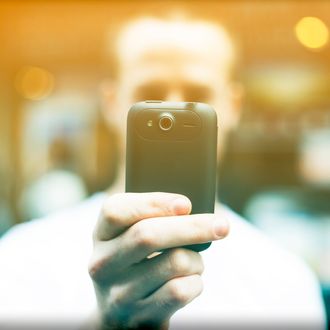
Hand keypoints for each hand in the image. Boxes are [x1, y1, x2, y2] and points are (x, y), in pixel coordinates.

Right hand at [88, 192, 228, 328]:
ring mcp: (119, 293)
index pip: (116, 210)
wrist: (120, 317)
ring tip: (192, 261)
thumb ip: (151, 218)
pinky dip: (196, 282)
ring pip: (174, 262)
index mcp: (101, 235)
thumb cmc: (136, 263)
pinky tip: (189, 281)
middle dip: (193, 227)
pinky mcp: (140, 317)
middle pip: (148, 235)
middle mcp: (103, 263)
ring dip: (195, 259)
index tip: (185, 204)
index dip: (153, 203)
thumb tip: (190, 208)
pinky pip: (181, 290)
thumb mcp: (130, 238)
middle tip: (222, 225)